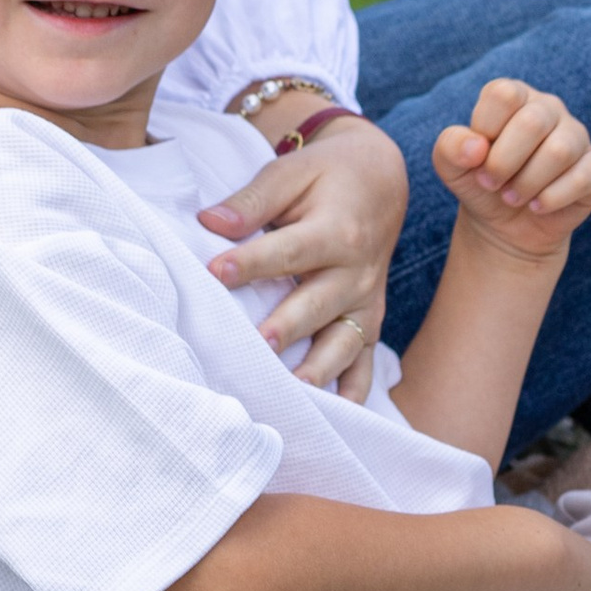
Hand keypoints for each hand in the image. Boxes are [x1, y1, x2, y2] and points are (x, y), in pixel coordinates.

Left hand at [198, 113, 407, 391]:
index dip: (251, 262)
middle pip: (317, 303)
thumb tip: (210, 222)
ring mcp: (366, 302)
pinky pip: (365, 363)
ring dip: (318, 369)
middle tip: (256, 345)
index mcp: (336, 230)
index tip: (214, 272)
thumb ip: (252, 201)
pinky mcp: (369, 321)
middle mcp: (356, 272)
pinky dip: (353, 391)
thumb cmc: (327, 176)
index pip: (289, 250)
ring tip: (291, 391)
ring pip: (343, 342)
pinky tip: (334, 416)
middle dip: (287, 326)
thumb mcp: (291, 173)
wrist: (380, 181)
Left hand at [431, 78, 590, 260]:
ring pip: (559, 151)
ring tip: (512, 197)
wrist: (505, 224)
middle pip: (532, 122)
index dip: (485, 131)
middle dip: (503, 162)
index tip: (477, 157)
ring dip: (527, 183)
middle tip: (491, 184)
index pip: (503, 94)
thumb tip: (477, 146)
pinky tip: (536, 206)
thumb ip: (451, 146)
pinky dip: (551, 199)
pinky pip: (582, 178)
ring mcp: (576, 136)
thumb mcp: (452, 166)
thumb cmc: (479, 183)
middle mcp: (548, 108)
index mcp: (514, 95)